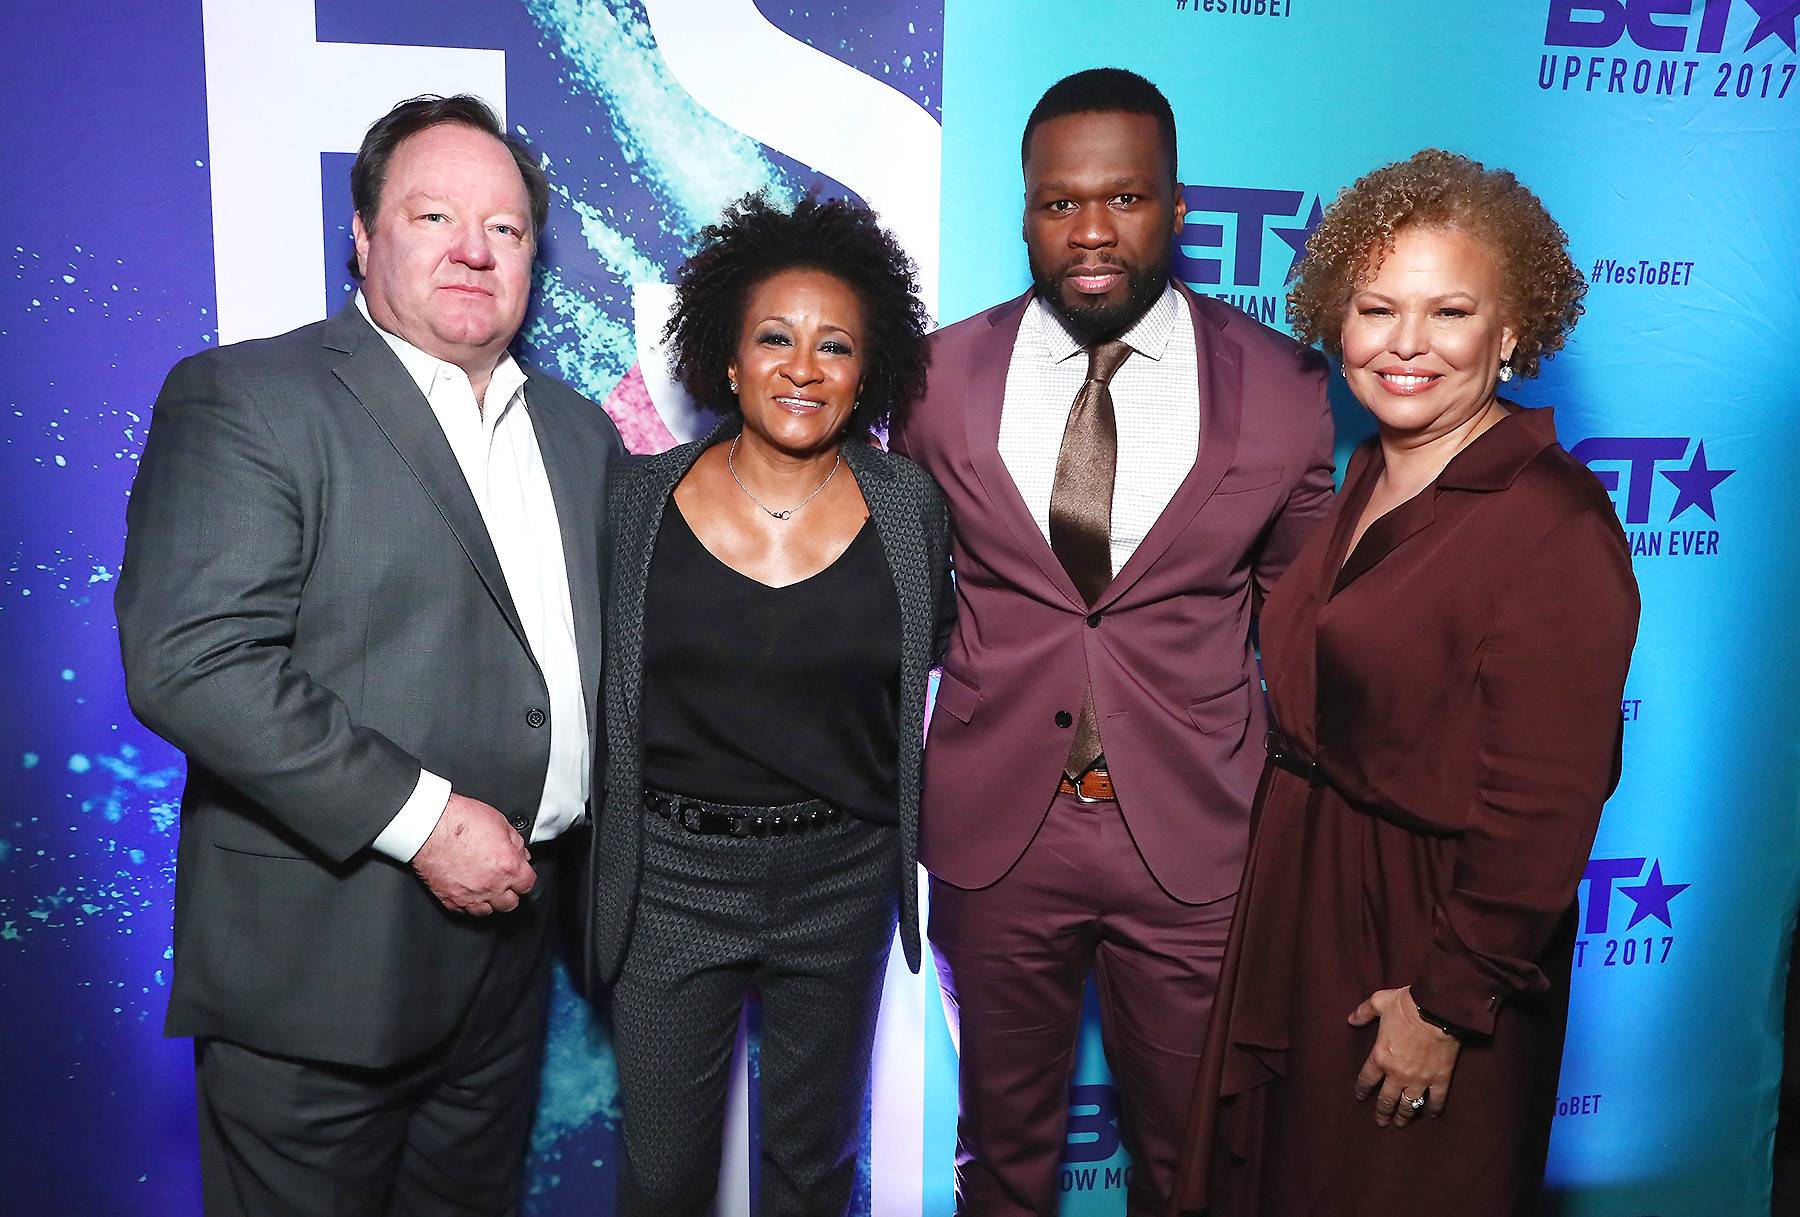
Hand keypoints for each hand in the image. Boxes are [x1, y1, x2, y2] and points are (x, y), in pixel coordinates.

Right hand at [410, 794, 535, 915]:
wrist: (430, 826)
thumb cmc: (461, 820)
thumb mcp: (500, 822)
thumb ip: (515, 843)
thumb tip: (521, 854)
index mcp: (507, 866)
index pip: (527, 884)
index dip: (524, 878)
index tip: (520, 875)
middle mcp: (491, 885)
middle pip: (509, 903)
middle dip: (509, 893)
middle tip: (503, 881)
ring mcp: (469, 895)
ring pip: (487, 911)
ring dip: (489, 901)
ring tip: (485, 887)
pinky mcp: (450, 898)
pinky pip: (464, 911)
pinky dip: (468, 903)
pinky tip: (467, 891)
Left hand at [1349, 985, 1459, 1127]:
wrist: (1437, 1009)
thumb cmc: (1406, 1005)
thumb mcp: (1379, 1002)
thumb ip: (1363, 1012)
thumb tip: (1351, 1020)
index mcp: (1380, 1057)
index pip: (1367, 1079)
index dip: (1362, 1090)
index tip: (1360, 1097)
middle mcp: (1397, 1073)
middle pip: (1387, 1099)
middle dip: (1382, 1112)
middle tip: (1380, 1122)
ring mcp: (1419, 1079)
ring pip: (1408, 1104)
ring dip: (1403, 1116)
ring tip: (1400, 1124)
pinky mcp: (1440, 1079)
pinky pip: (1436, 1100)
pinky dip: (1433, 1109)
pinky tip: (1431, 1116)